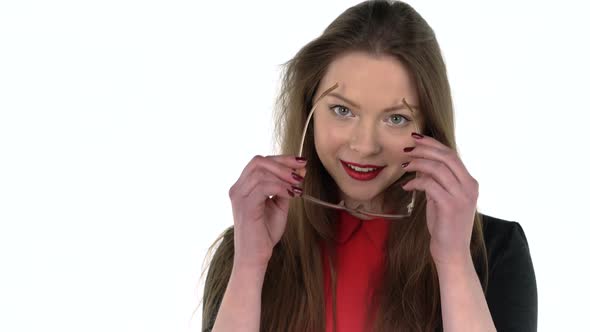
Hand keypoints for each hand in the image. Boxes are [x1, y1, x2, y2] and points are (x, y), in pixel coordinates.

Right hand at [228, 155, 305, 270]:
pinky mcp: (245, 206)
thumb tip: (299, 171)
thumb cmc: (265, 233)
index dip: (281, 159)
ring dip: (284, 176)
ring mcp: (239, 196)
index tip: (301, 163)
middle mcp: (237, 189)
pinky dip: (281, 187)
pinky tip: (293, 195)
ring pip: (261, 172)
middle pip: (258, 161)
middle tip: (301, 172)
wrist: (255, 256)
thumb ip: (285, 188)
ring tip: (298, 186)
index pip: (260, 162)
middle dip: (283, 163)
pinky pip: (263, 187)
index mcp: (243, 187)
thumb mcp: (279, 205)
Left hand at [401, 133, 478, 266]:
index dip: (433, 144)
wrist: (452, 252)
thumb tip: (422, 166)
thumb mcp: (443, 198)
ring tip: (404, 166)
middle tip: (408, 148)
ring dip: (417, 164)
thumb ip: (438, 182)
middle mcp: (469, 187)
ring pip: (437, 168)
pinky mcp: (450, 206)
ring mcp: (461, 196)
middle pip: (446, 157)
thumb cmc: (446, 226)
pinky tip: (407, 186)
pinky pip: (430, 185)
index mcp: (470, 183)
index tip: (417, 139)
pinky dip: (415, 182)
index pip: (452, 155)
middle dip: (425, 149)